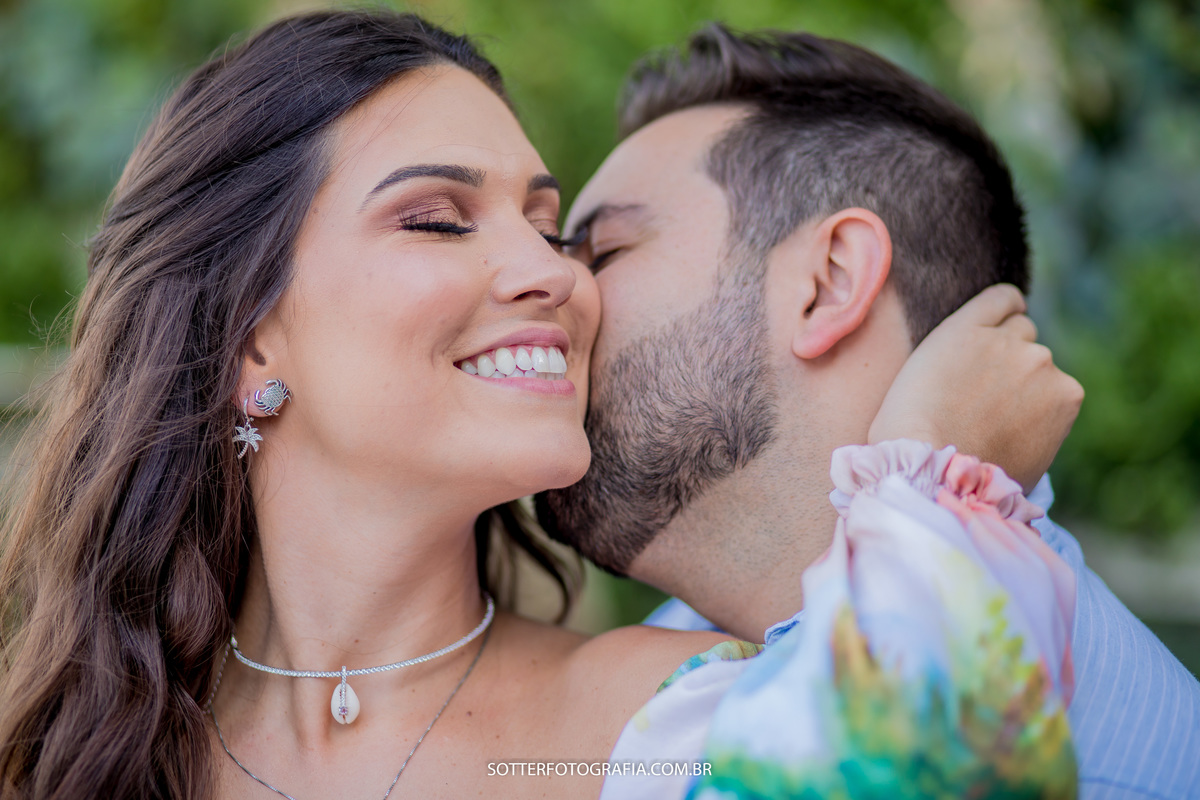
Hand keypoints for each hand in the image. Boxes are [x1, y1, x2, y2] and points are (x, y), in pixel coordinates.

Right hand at [868, 284, 1083, 492]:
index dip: (1003, 320)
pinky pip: (1062, 394)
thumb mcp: (923, 376)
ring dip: (1029, 389)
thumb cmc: (913, 435)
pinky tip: (1022, 436)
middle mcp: (1006, 335)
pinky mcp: (1065, 394)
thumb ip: (963, 358)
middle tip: (990, 400)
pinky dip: (1048, 413)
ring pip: (1042, 368)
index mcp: (962, 327)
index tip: (1002, 338)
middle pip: (1024, 335)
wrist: (935, 470)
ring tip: (1000, 429)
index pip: (1003, 301)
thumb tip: (989, 376)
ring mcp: (1038, 361)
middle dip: (1011, 360)